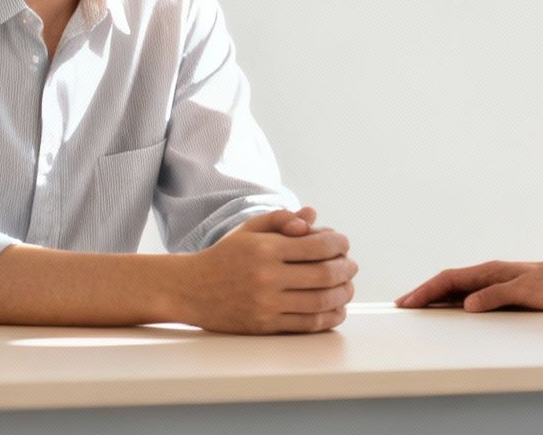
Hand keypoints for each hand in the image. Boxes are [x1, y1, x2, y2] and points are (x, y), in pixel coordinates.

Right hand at [172, 207, 356, 333]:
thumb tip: (313, 217)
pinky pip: (307, 325)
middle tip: (352, 266)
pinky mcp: (265, 326)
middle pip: (325, 275)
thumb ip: (281, 218)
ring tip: (348, 288)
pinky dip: (329, 318)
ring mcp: (266, 304)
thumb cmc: (224, 256)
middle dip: (347, 270)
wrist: (190, 290)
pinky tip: (337, 310)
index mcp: (265, 249)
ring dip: (343, 295)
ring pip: (320, 302)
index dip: (339, 244)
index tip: (345, 244)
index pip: (317, 246)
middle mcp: (267, 277)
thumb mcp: (249, 230)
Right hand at [395, 257, 542, 311]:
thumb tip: (466, 305)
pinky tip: (449, 312)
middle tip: (401, 306)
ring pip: (456, 290)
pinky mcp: (502, 292)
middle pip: (446, 284)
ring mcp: (493, 283)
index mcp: (489, 273)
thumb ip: (496, 297)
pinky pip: (468, 297)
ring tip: (417, 309)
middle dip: (422, 294)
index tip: (407, 302)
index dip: (425, 291)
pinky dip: (452, 303)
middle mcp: (488, 276)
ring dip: (435, 298)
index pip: (448, 281)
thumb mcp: (525, 292)